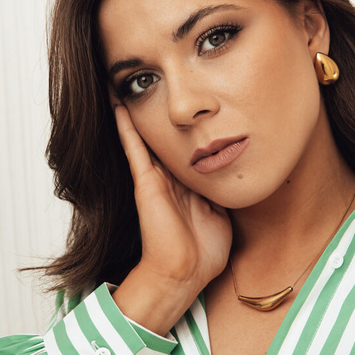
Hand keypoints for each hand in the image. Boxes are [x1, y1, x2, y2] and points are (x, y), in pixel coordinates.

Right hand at [112, 106, 231, 332]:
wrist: (185, 272)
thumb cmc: (204, 251)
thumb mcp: (221, 213)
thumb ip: (222, 193)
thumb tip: (233, 178)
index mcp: (188, 184)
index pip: (189, 148)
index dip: (192, 128)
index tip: (196, 106)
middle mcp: (171, 178)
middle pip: (168, 138)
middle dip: (167, 114)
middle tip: (161, 82)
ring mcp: (156, 179)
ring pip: (149, 138)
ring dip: (141, 113)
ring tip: (130, 86)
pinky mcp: (146, 182)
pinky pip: (134, 149)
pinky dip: (126, 128)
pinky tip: (120, 105)